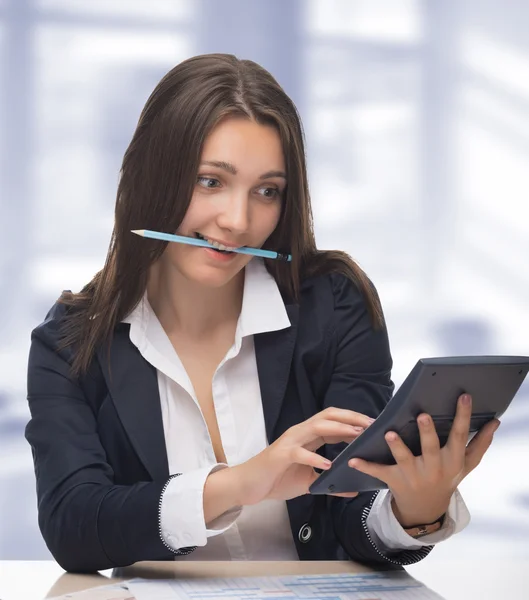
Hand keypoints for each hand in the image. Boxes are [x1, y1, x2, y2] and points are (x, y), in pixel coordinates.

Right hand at [232, 407, 373, 504]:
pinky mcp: (280, 455)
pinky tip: (328, 465)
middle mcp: (300, 433)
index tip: (373, 426)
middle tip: (371, 425)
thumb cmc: (277, 479)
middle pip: (328, 416)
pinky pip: (299, 453)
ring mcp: (290, 442)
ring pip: (316, 426)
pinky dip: (314, 457)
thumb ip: (329, 483)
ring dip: (338, 429)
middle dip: (351, 418)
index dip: (353, 420)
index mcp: (307, 436)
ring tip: (356, 435)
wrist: (248, 485)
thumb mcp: (308, 482)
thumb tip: (352, 489)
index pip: (333, 420)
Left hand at [348, 393, 499, 526]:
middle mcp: (434, 468)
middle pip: (431, 448)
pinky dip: (365, 466)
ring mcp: (413, 476)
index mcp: (452, 460)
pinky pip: (378, 472)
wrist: (426, 509)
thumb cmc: (447, 478)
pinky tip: (352, 459)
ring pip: (404, 460)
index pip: (459, 435)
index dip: (462, 416)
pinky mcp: (394, 481)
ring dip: (397, 447)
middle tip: (423, 415)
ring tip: (389, 433)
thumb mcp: (466, 464)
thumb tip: (495, 421)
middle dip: (427, 433)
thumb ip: (480, 443)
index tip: (463, 396)